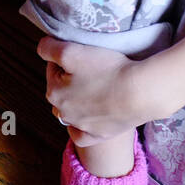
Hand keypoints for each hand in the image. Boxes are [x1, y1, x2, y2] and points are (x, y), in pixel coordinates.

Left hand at [38, 37, 157, 146]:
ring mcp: (82, 126)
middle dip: (70, 80)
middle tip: (92, 69)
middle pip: (62, 90)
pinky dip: (81, 128)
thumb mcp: (72, 51)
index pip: (53, 69)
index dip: (66, 59)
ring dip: (77, 100)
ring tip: (96, 87)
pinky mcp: (99, 135)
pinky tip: (85, 119)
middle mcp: (64, 113)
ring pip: (71, 112)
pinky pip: (82, 135)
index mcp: (54, 93)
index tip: (82, 54)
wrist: (142, 93)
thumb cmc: (108, 70)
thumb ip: (49, 48)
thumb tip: (42, 49)